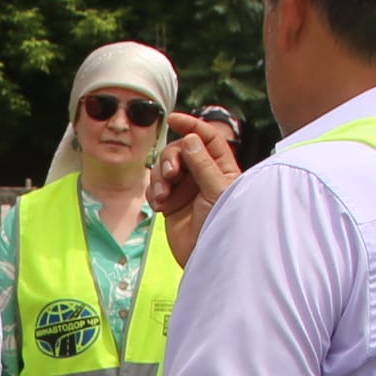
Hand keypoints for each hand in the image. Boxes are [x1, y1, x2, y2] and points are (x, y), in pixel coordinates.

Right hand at [150, 111, 242, 260]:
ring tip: (162, 195)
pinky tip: (157, 206)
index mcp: (221, 168)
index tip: (174, 119)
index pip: (207, 138)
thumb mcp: (216, 192)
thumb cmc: (222, 225)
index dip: (192, 126)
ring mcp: (186, 189)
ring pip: (165, 167)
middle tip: (170, 175)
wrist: (206, 256)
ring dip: (159, 177)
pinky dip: (153, 193)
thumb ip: (203, 164)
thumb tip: (190, 139)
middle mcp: (203, 175)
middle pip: (180, 150)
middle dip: (170, 158)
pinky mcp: (170, 203)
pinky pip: (155, 187)